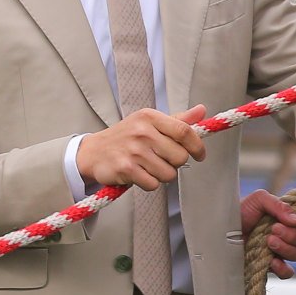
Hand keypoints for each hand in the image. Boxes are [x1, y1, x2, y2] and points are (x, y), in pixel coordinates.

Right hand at [76, 105, 208, 190]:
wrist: (93, 152)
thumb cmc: (128, 136)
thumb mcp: (150, 122)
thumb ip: (177, 120)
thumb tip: (202, 111)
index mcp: (150, 117)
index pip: (184, 131)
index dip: (197, 146)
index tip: (200, 155)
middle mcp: (142, 132)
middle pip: (180, 156)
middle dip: (177, 163)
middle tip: (164, 161)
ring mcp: (133, 151)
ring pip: (168, 173)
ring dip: (163, 175)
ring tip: (150, 167)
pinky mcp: (125, 169)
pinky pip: (153, 184)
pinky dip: (150, 183)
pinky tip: (140, 174)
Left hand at [240, 189, 295, 279]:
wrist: (218, 229)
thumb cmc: (239, 211)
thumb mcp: (259, 199)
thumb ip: (280, 205)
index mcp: (287, 219)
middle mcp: (286, 235)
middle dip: (291, 235)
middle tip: (273, 229)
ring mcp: (278, 252)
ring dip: (285, 248)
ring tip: (268, 241)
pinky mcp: (269, 266)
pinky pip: (287, 273)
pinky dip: (283, 268)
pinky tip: (273, 262)